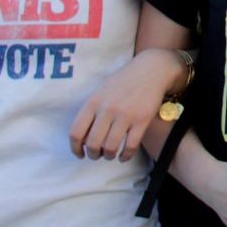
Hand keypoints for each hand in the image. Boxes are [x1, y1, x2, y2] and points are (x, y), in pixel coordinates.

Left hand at [67, 47, 188, 159]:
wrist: (151, 70)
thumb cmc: (123, 82)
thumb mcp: (101, 91)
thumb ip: (91, 111)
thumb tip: (82, 138)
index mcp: (93, 102)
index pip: (76, 132)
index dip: (75, 148)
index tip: (79, 154)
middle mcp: (107, 109)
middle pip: (92, 143)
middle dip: (93, 154)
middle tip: (96, 155)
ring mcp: (125, 115)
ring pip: (110, 147)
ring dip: (108, 156)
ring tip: (110, 154)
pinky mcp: (142, 120)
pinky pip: (130, 146)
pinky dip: (125, 156)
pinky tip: (123, 156)